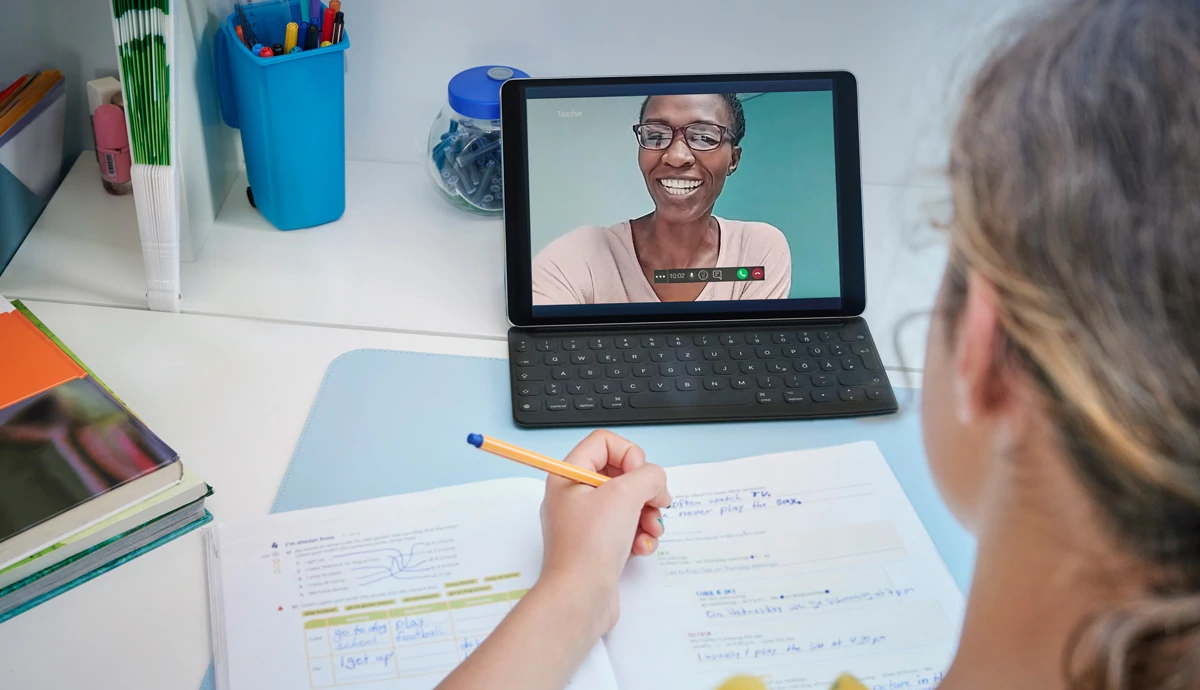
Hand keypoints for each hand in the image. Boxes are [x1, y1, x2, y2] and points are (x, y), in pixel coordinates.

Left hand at [537, 430, 671, 634]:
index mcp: (568, 476)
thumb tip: (656, 480)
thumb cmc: (589, 547)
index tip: (640, 477)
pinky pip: (626, 529)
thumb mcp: (625, 495)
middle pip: (621, 474)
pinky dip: (640, 536)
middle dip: (645, 490)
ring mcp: (585, 522)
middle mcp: (573, 496)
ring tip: (651, 531)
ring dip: (648, 515)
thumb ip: (649, 475)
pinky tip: (642, 549)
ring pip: (628, 503)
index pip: (605, 443)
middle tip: (655, 505)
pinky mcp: (597, 546)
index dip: (630, 454)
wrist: (579, 598)